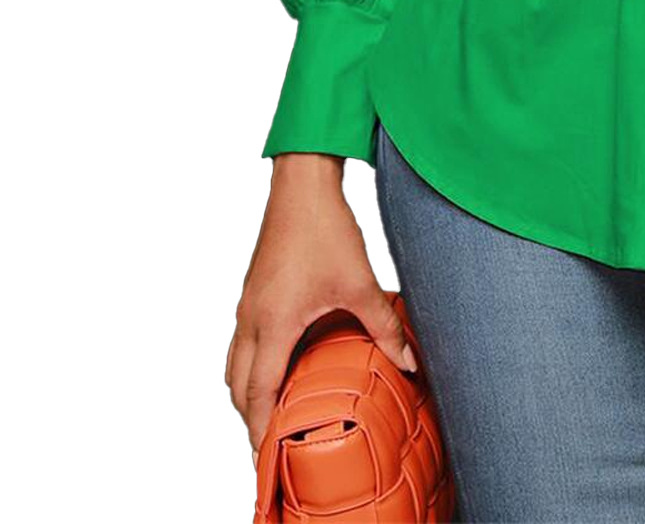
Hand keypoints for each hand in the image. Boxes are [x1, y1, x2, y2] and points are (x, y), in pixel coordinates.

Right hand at [226, 152, 416, 461]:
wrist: (302, 185)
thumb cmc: (325, 230)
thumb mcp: (360, 283)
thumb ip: (384, 327)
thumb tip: (409, 362)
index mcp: (273, 324)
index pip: (257, 394)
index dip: (259, 431)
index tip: (265, 459)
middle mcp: (251, 318)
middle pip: (237, 385)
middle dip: (250, 417)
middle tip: (271, 442)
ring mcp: (247, 304)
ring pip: (235, 362)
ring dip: (249, 389)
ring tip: (274, 409)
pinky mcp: (252, 290)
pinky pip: (243, 340)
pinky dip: (252, 362)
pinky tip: (280, 362)